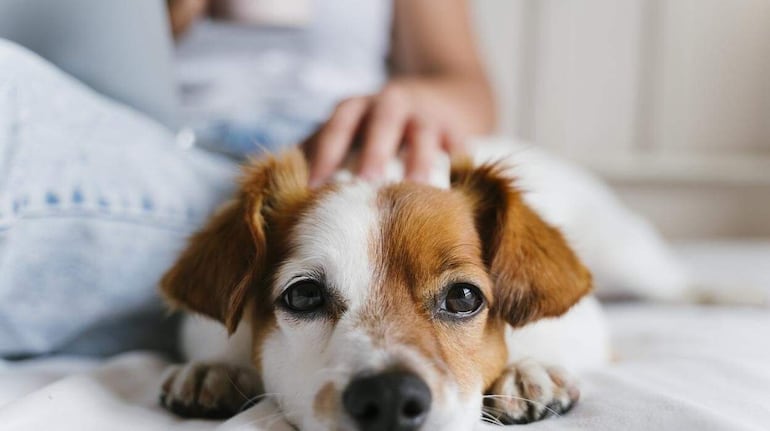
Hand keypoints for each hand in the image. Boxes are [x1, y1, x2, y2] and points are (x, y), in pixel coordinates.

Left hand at [303, 79, 466, 186]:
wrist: (440, 100)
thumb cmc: (377, 129)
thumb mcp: (348, 132)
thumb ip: (319, 154)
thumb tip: (281, 194)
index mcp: (357, 107)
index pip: (337, 126)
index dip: (326, 155)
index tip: (315, 189)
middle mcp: (392, 104)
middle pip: (382, 123)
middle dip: (374, 153)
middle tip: (367, 185)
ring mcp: (427, 115)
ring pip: (423, 134)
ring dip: (419, 160)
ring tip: (417, 191)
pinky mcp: (457, 128)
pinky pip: (459, 146)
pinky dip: (458, 163)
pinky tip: (456, 189)